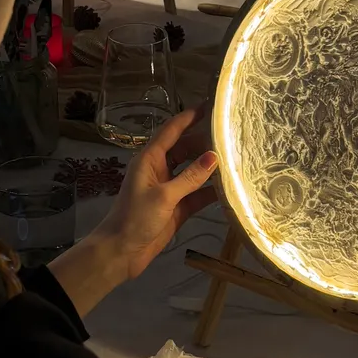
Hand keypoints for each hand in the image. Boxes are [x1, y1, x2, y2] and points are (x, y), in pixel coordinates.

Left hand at [94, 107, 217, 280]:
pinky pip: (197, 194)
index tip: (210, 105)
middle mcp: (160, 170)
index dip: (189, 117)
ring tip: (237, 158)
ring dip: (211, 168)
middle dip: (206, 143)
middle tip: (232, 136)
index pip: (172, 131)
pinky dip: (211, 192)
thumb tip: (215, 157)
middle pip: (186, 149)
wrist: (121, 252)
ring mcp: (170, 189)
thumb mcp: (164, 196)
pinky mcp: (177, 208)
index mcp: (150, 159)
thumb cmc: (135, 218)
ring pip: (194, 172)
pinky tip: (230, 189)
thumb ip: (190, 177)